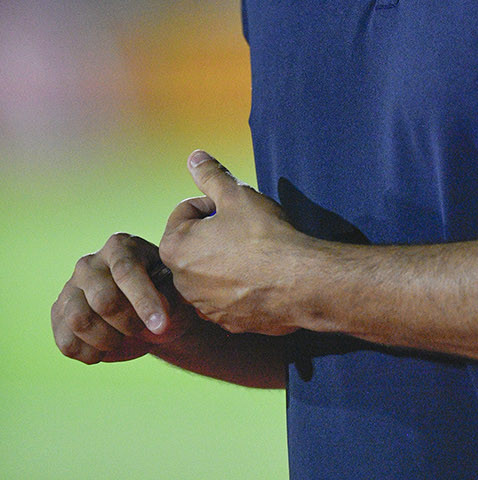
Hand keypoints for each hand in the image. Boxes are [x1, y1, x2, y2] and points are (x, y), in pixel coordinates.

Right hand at [51, 233, 199, 364]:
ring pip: (79, 321)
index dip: (144, 301)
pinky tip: (105, 347)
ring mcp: (70, 288)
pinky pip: (66, 342)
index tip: (161, 326)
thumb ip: (169, 296)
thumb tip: (158, 313)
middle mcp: (90, 263)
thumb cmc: (165, 299)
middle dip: (128, 323)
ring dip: (107, 339)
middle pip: (103, 300)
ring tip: (122, 337)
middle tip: (140, 328)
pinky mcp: (58, 315)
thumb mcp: (176, 292)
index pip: (127, 271)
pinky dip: (90, 353)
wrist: (146, 318)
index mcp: (120, 246)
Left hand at [158, 151, 312, 335]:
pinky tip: (263, 275)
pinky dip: (240, 284)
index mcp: (175, 248)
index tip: (235, 206)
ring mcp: (205, 307)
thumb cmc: (264, 235)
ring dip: (226, 259)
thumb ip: (210, 175)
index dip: (212, 202)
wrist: (300, 282)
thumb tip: (194, 157)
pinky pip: (228, 296)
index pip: (184, 211)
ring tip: (255, 251)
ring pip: (210, 271)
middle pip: (195, 244)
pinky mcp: (228, 322)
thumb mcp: (237, 194)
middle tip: (245, 226)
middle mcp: (182, 282)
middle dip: (215, 232)